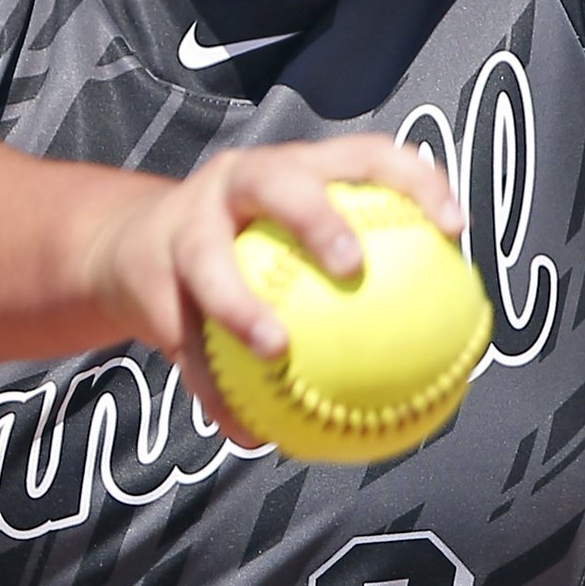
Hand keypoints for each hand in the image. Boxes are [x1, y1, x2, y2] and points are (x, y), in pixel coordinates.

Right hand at [79, 136, 462, 444]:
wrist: (130, 250)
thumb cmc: (250, 251)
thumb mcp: (297, 244)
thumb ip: (363, 277)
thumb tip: (454, 350)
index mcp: (296, 168)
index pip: (363, 154)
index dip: (411, 179)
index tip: (453, 227)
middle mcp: (240, 181)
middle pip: (278, 180)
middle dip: (315, 216)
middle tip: (352, 265)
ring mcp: (188, 222)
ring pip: (210, 259)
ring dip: (242, 307)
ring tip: (277, 350)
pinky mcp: (148, 273)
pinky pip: (184, 337)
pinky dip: (215, 387)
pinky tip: (247, 431)